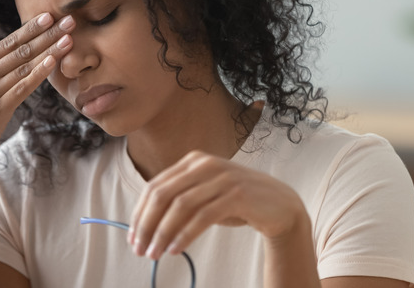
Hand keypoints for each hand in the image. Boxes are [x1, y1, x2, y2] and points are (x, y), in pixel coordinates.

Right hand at [0, 13, 75, 172]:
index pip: (9, 41)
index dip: (31, 27)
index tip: (50, 14)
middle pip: (20, 50)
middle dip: (47, 34)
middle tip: (69, 20)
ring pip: (24, 66)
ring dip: (49, 50)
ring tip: (69, 38)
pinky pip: (22, 88)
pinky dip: (38, 73)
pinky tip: (53, 62)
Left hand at [127, 150, 307, 260]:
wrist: (280, 204)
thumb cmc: (237, 201)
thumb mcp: (205, 194)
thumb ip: (180, 199)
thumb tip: (146, 225)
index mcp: (192, 160)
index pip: (155, 186)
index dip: (139, 213)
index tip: (132, 237)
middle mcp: (205, 164)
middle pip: (163, 195)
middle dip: (146, 224)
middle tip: (139, 248)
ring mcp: (222, 178)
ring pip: (180, 206)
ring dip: (163, 232)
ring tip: (155, 253)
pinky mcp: (237, 194)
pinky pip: (203, 216)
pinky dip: (185, 234)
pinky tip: (175, 249)